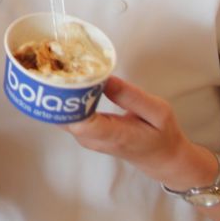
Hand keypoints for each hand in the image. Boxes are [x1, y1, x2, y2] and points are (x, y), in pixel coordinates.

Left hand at [65, 76, 218, 190]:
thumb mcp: (157, 112)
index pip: (82, 123)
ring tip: (59, 67)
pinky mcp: (83, 134)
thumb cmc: (162, 134)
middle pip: (64, 117)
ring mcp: (86, 139)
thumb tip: (104, 79)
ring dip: (58, 94)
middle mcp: (94, 140)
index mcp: (115, 135)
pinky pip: (67, 117)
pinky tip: (66, 81)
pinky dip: (64, 99)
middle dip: (58, 92)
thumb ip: (131, 96)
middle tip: (58, 62)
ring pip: (61, 116)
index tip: (65, 76)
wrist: (161, 158)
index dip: (68, 100)